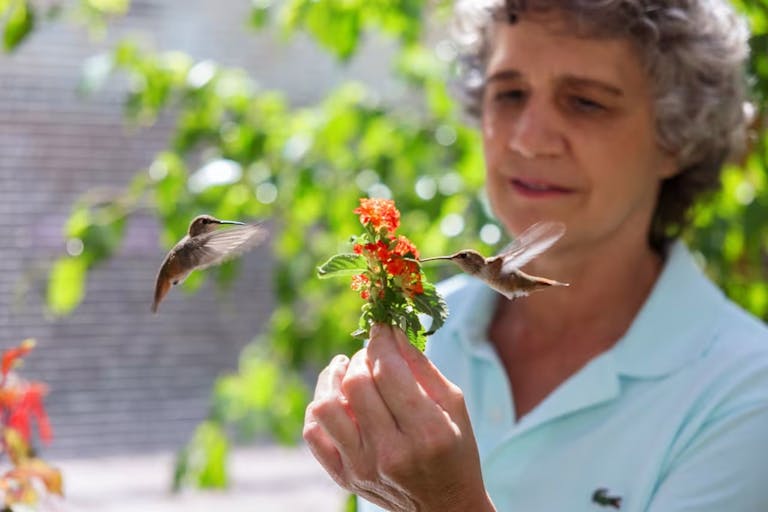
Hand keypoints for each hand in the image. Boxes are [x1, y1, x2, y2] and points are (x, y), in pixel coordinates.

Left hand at [303, 324, 494, 511]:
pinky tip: (338, 399)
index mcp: (427, 432)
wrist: (444, 508)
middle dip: (362, 356)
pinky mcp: (343, 477)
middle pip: (356, 384)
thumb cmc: (455, 449)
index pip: (389, 371)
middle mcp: (391, 452)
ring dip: (333, 378)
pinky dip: (321, 408)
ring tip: (346, 369)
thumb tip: (391, 330)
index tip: (382, 328)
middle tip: (371, 353)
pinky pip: (314, 434)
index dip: (381, 341)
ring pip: (326, 407)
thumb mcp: (453, 405)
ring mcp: (362, 467)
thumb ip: (422, 366)